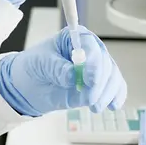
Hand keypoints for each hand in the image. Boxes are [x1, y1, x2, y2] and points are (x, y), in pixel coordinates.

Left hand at [0, 27, 127, 116]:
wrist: (30, 86)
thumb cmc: (35, 66)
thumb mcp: (41, 63)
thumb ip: (57, 68)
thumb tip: (72, 76)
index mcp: (75, 37)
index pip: (90, 45)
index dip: (94, 62)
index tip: (91, 79)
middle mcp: (90, 51)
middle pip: (105, 63)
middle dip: (101, 83)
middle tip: (91, 98)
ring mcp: (96, 69)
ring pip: (112, 77)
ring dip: (107, 93)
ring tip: (95, 106)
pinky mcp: (98, 85)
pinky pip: (114, 88)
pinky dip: (116, 96)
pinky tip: (113, 105)